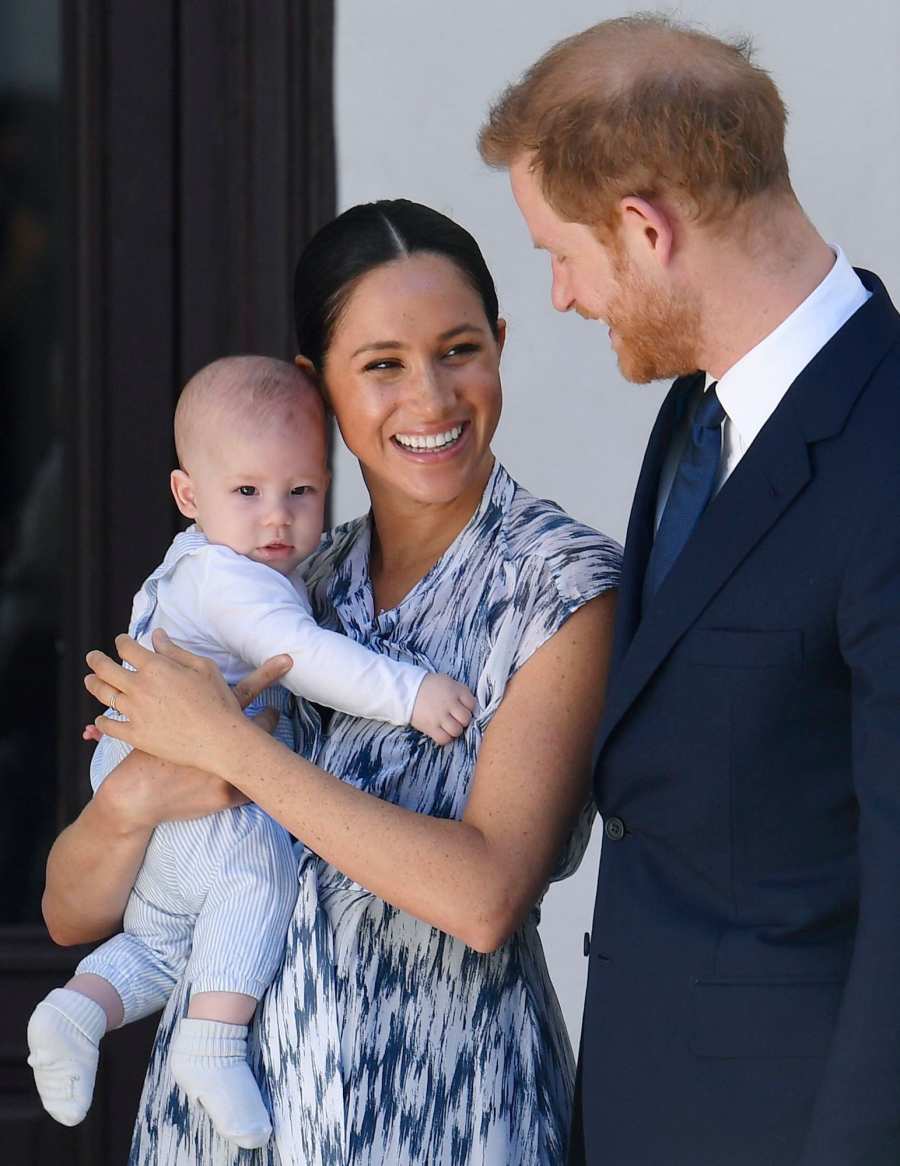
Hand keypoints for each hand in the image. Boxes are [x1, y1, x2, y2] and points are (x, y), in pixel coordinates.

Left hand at [84, 630, 291, 771]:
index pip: (127, 647)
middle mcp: (139, 688)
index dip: (121, 641)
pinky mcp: (135, 735)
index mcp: (156, 667)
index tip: (121, 641)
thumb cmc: (217, 700)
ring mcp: (135, 713)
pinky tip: (101, 718)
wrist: (220, 739)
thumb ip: (175, 651)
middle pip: (105, 669)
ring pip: (103, 695)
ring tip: (90, 680)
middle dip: (95, 660)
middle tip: (92, 657)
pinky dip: (102, 721)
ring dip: (93, 684)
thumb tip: (156, 635)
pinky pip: (109, 726)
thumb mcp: (203, 667)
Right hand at [410, 673, 475, 745]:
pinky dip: (445, 737)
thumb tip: (470, 706)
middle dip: (463, 720)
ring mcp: (439, 717)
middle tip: (456, 718)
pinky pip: (444, 739)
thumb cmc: (429, 685)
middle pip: (466, 719)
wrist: (406, 690)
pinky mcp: (430, 727)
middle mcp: (449, 704)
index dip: (469, 708)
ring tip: (449, 725)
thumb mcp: (447, 681)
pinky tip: (442, 731)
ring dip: (455, 730)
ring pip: (457, 730)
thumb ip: (460, 692)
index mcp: (455, 691)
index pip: (472, 704)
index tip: (462, 708)